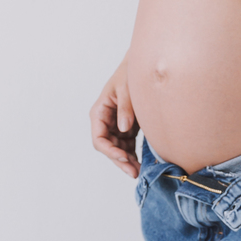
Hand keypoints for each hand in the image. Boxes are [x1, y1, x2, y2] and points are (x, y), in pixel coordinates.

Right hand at [90, 58, 139, 178]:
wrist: (141, 67)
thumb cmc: (129, 74)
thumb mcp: (127, 89)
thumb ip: (125, 108)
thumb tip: (123, 128)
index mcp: (99, 112)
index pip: (99, 139)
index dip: (109, 151)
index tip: (123, 157)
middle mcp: (105, 122)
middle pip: (108, 148)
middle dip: (120, 160)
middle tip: (133, 172)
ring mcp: (115, 126)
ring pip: (118, 149)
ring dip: (127, 161)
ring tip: (139, 172)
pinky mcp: (126, 128)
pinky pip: (127, 146)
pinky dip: (133, 155)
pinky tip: (141, 164)